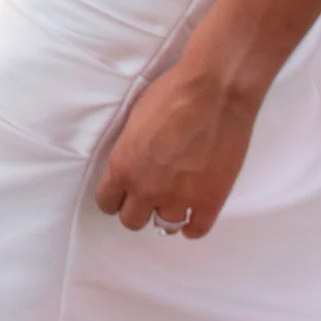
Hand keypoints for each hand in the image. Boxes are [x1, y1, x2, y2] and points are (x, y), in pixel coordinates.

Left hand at [93, 33, 270, 237]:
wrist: (214, 91)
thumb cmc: (173, 93)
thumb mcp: (134, 119)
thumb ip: (130, 150)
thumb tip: (134, 162)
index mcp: (124, 166)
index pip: (107, 202)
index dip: (115, 198)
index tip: (123, 194)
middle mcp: (147, 188)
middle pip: (132, 221)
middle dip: (138, 208)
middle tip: (150, 194)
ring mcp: (179, 198)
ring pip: (164, 226)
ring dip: (167, 212)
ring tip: (175, 199)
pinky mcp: (209, 201)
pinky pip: (196, 230)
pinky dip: (193, 224)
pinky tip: (194, 212)